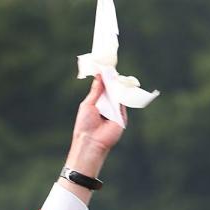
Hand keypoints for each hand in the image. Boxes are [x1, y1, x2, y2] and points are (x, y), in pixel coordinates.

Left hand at [60, 76, 125, 203]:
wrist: (91, 141)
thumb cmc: (84, 125)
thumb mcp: (88, 104)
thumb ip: (96, 90)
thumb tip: (100, 75)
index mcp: (97, 104)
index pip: (104, 88)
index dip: (106, 79)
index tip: (107, 67)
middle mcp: (107, 106)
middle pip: (113, 89)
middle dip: (113, 80)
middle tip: (113, 68)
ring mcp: (115, 111)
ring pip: (119, 95)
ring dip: (118, 86)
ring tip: (116, 76)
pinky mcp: (122, 116)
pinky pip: (124, 103)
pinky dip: (123, 95)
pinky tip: (121, 87)